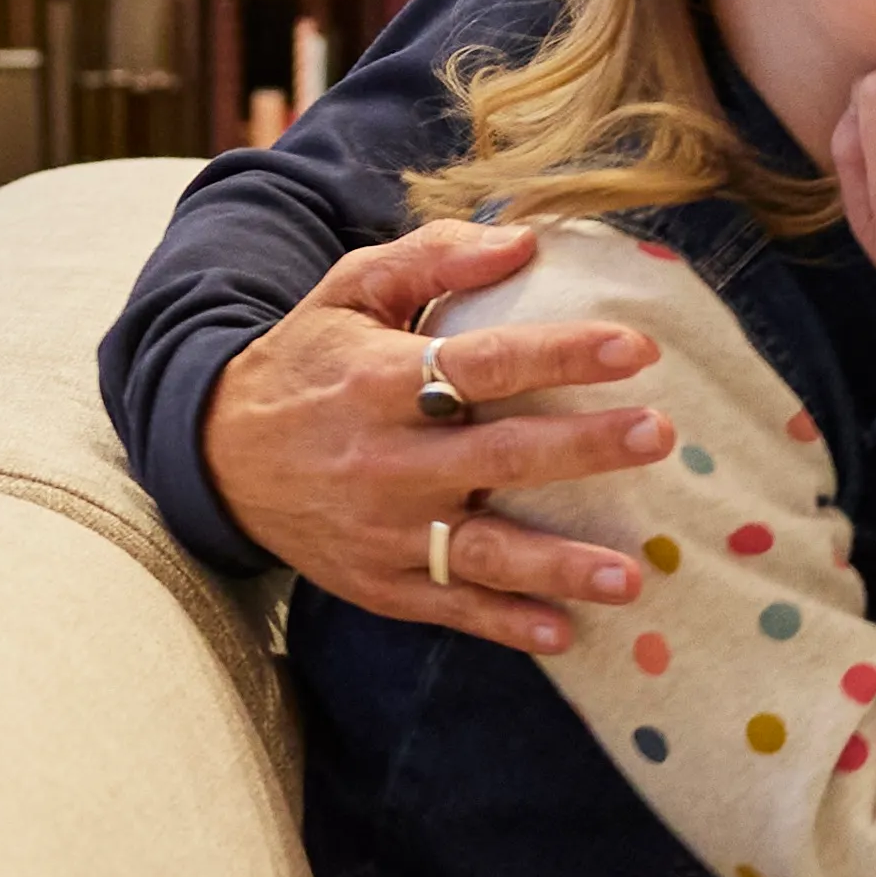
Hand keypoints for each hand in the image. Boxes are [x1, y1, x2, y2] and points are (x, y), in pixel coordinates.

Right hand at [205, 221, 672, 654]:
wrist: (217, 454)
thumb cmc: (308, 361)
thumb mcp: (352, 290)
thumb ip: (433, 256)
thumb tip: (524, 243)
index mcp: (381, 379)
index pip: (485, 364)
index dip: (563, 355)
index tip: (637, 348)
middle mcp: (385, 460)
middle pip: (498, 456)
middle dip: (583, 449)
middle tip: (658, 435)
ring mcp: (382, 530)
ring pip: (481, 551)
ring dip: (559, 565)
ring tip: (630, 575)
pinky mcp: (377, 583)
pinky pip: (450, 606)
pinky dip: (506, 624)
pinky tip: (564, 633)